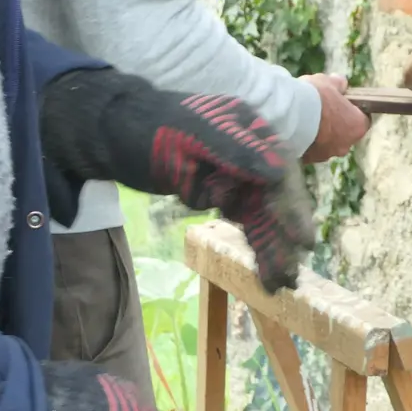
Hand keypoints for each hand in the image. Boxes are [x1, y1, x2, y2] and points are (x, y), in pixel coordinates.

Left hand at [39, 70, 318, 289]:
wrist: (108, 134)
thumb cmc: (149, 126)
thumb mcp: (192, 135)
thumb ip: (235, 150)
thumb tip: (278, 173)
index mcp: (249, 128)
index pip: (281, 169)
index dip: (293, 206)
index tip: (302, 240)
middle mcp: (250, 151)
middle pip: (274, 197)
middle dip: (282, 236)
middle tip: (291, 275)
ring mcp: (235, 174)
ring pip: (261, 215)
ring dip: (270, 247)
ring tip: (280, 283)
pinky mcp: (219, 192)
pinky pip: (243, 221)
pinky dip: (253, 244)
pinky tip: (263, 272)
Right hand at [301, 74, 368, 162]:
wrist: (288, 115)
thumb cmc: (315, 97)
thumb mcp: (328, 82)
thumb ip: (338, 83)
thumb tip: (341, 83)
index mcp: (357, 127)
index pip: (362, 119)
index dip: (352, 110)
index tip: (342, 103)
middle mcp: (346, 145)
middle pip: (344, 134)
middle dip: (335, 124)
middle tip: (322, 110)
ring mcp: (326, 155)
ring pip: (327, 144)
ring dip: (319, 134)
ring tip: (305, 119)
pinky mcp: (309, 160)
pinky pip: (310, 150)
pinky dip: (305, 141)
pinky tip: (296, 129)